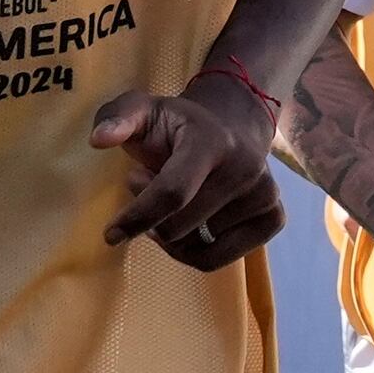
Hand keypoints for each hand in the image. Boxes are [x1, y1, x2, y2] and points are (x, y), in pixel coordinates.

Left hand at [96, 72, 284, 268]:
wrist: (233, 127)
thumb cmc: (178, 126)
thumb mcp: (142, 110)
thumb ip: (116, 117)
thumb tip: (99, 139)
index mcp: (212, 141)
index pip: (173, 193)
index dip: (138, 218)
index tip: (111, 234)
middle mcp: (246, 168)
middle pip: (178, 228)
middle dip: (151, 218)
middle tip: (147, 189)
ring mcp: (265, 195)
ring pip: (194, 249)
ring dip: (171, 234)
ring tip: (172, 202)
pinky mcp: (274, 218)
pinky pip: (217, 261)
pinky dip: (193, 252)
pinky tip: (191, 224)